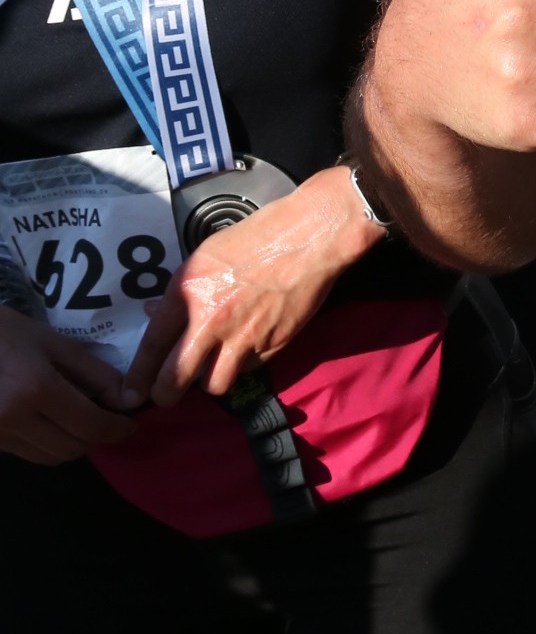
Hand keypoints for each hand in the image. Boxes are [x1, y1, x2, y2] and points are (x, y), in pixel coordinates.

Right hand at [0, 305, 138, 463]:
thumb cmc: (1, 332)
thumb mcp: (52, 342)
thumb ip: (94, 373)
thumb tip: (127, 400)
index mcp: (35, 388)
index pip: (91, 426)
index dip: (117, 428)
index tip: (129, 422)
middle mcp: (14, 418)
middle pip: (73, 448)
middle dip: (94, 435)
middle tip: (99, 414)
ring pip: (51, 458)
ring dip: (69, 442)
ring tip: (69, 416)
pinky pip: (28, 454)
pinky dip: (44, 443)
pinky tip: (42, 420)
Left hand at [120, 168, 385, 408]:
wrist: (309, 238)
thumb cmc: (257, 236)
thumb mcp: (205, 255)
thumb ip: (181, 291)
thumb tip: (153, 313)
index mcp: (187, 294)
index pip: (153, 346)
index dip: (138, 376)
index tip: (129, 395)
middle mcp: (210, 322)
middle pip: (177, 379)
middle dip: (165, 395)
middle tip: (164, 396)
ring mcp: (243, 338)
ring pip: (215, 384)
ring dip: (209, 381)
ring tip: (212, 369)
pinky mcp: (272, 346)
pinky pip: (248, 369)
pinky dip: (243, 364)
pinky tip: (247, 346)